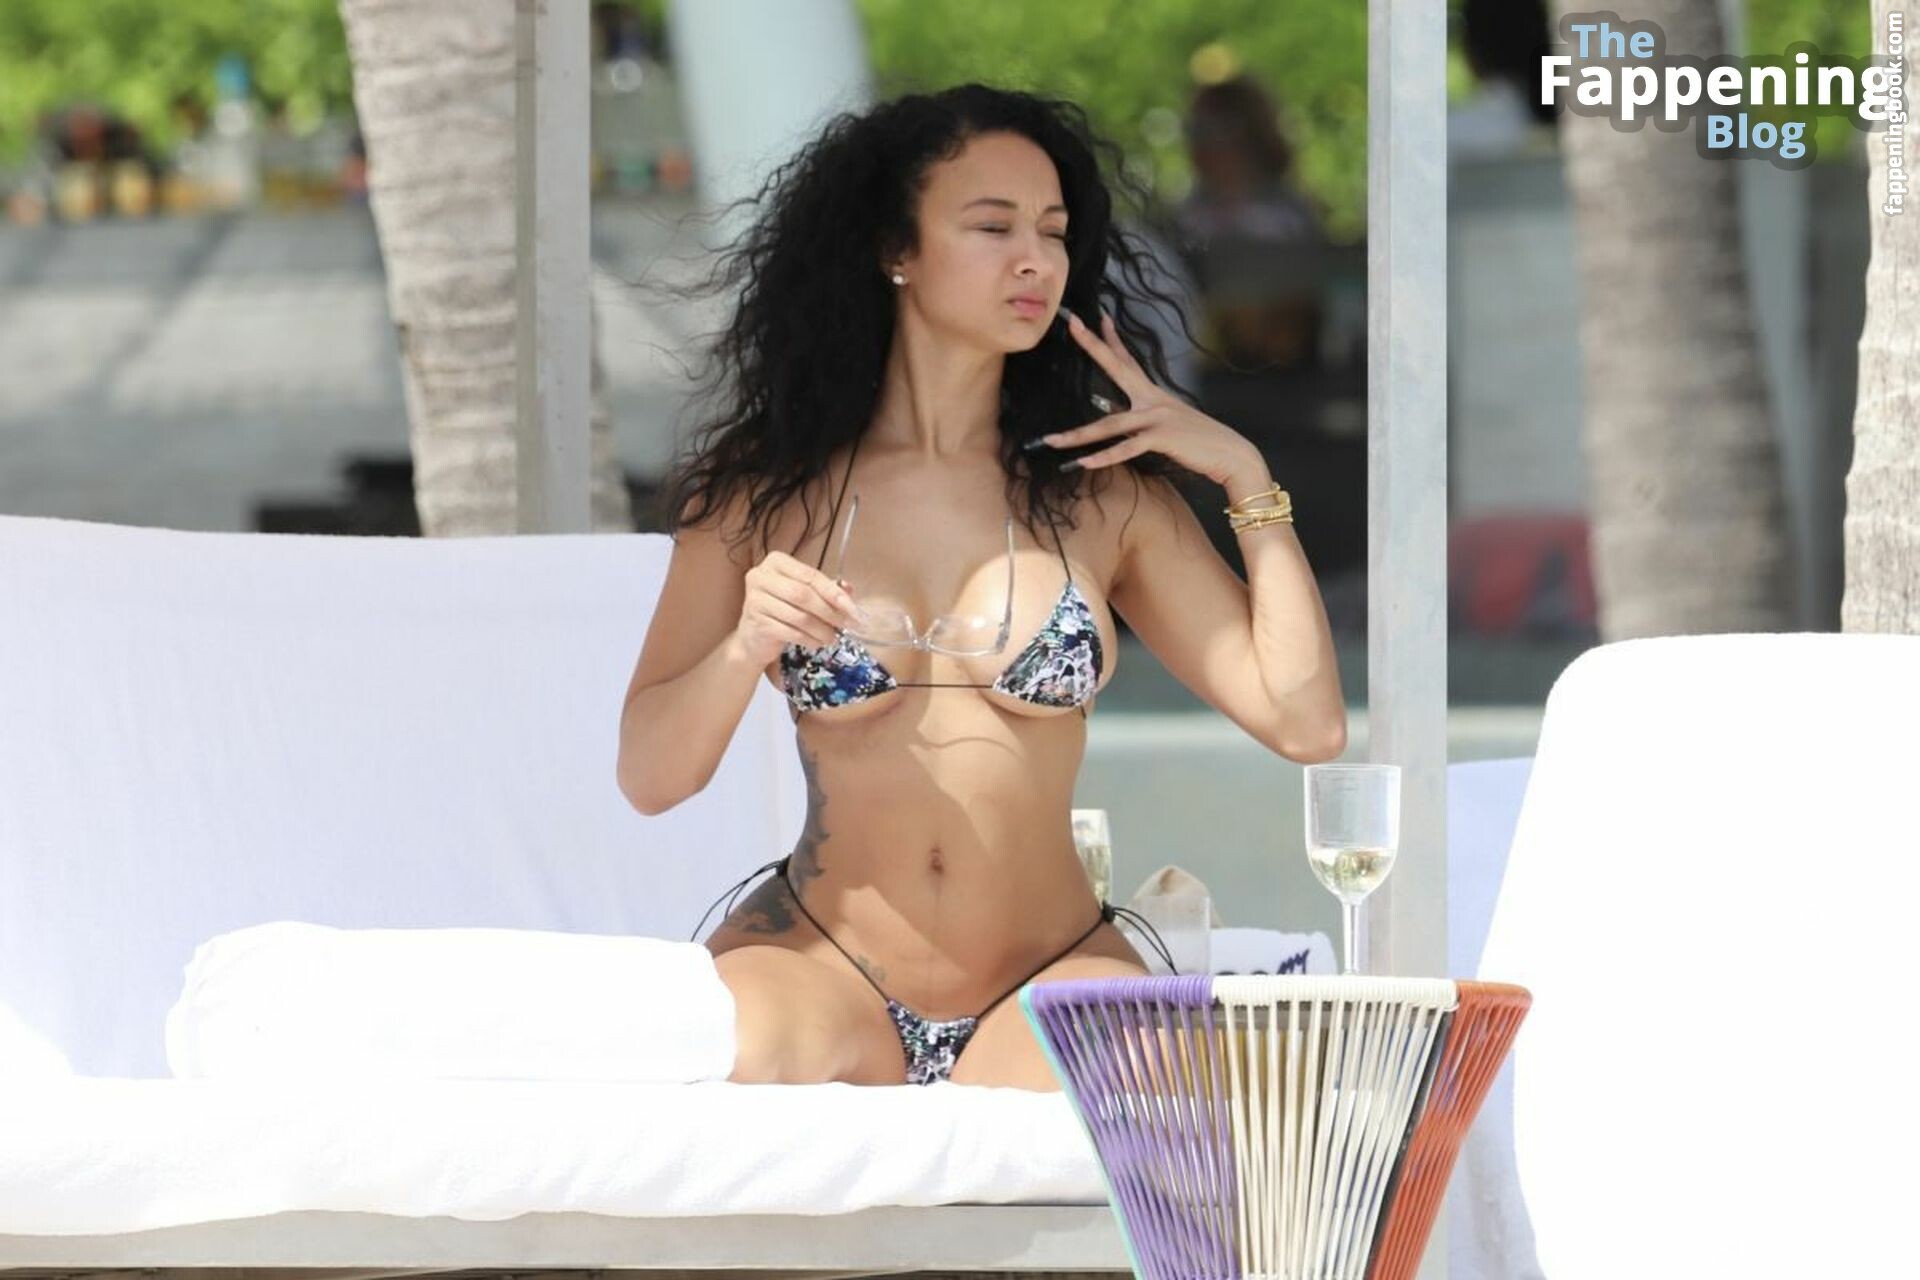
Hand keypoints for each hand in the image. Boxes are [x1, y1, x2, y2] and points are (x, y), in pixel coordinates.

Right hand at [735, 550, 862, 663]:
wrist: (753, 637)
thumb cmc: (781, 610)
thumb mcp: (803, 594)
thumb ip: (825, 589)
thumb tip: (849, 590)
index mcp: (776, 562)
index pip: (810, 575)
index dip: (834, 592)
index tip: (853, 609)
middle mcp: (760, 576)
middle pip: (804, 595)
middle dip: (830, 612)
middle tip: (848, 625)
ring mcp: (755, 600)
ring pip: (799, 616)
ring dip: (822, 629)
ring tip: (833, 637)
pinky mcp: (755, 623)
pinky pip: (791, 632)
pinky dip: (809, 639)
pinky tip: (817, 642)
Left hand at [1041, 309, 1262, 488]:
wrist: (1231, 453)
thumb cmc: (1200, 442)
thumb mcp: (1170, 425)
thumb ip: (1145, 420)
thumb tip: (1121, 423)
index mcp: (1154, 394)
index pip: (1128, 359)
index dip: (1112, 339)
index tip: (1098, 317)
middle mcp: (1153, 400)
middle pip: (1116, 368)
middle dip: (1093, 346)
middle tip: (1072, 324)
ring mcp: (1157, 417)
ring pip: (1109, 424)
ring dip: (1078, 435)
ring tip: (1052, 440)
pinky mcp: (1162, 438)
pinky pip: (1126, 448)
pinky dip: (1105, 458)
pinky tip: (1084, 463)